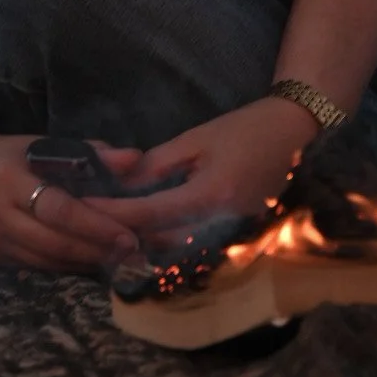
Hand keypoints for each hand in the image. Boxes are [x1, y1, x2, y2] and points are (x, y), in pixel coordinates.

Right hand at [0, 131, 146, 272]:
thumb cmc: (5, 155)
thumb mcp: (42, 144)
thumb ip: (89, 152)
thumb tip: (135, 159)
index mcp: (7, 180)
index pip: (57, 209)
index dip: (95, 225)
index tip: (127, 234)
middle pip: (52, 242)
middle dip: (95, 249)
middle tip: (131, 252)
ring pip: (42, 261)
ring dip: (81, 262)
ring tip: (115, 259)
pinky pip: (30, 266)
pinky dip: (59, 265)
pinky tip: (84, 261)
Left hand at [105, 98, 312, 252]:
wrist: (292, 134)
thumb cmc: (244, 128)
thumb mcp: (196, 139)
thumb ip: (157, 164)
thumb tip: (121, 183)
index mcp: (209, 195)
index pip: (149, 213)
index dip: (114, 212)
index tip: (84, 207)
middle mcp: (219, 224)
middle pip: (158, 239)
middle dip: (123, 231)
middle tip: (90, 219)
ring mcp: (230, 236)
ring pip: (174, 248)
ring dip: (143, 238)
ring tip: (111, 225)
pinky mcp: (234, 237)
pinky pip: (191, 244)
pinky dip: (167, 238)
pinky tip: (147, 227)